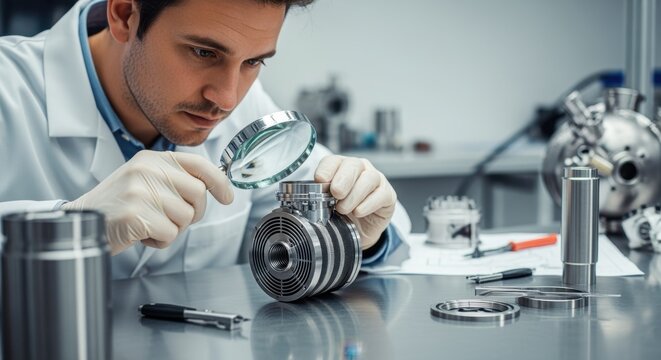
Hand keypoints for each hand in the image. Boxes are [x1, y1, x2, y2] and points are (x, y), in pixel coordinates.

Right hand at [62, 151, 232, 254]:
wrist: (80, 222)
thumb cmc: (118, 206)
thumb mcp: (144, 181)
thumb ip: (173, 180)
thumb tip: (212, 187)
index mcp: (152, 159)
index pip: (198, 164)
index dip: (219, 181)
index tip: (227, 197)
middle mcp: (148, 170)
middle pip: (198, 194)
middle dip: (192, 213)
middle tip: (171, 218)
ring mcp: (141, 190)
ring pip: (185, 217)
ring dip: (171, 229)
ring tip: (147, 224)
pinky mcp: (136, 214)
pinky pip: (169, 234)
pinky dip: (159, 242)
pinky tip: (140, 234)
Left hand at [314, 155, 395, 249]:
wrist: (358, 231)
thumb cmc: (341, 213)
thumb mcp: (326, 204)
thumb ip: (320, 196)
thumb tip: (310, 196)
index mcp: (340, 167)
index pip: (333, 161)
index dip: (326, 169)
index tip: (320, 181)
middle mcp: (360, 169)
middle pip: (353, 165)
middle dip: (342, 179)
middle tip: (335, 194)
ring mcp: (376, 180)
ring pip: (369, 178)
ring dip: (354, 195)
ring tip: (343, 209)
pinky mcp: (388, 195)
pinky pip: (381, 194)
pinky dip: (368, 204)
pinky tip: (358, 212)